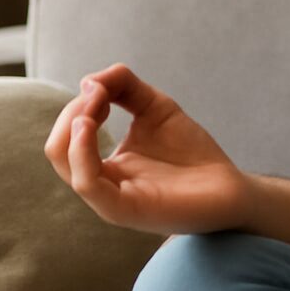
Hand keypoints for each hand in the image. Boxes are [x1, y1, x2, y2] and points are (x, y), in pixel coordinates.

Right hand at [44, 63, 252, 236]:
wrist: (231, 188)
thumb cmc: (192, 153)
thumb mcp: (155, 109)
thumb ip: (125, 87)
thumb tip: (90, 80)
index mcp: (102, 166)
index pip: (68, 133)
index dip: (81, 101)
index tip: (105, 86)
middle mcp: (100, 184)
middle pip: (58, 147)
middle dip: (73, 109)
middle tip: (100, 92)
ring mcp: (109, 198)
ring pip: (65, 162)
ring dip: (73, 125)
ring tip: (93, 104)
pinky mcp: (124, 210)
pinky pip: (87, 183)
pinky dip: (81, 151)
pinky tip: (89, 124)